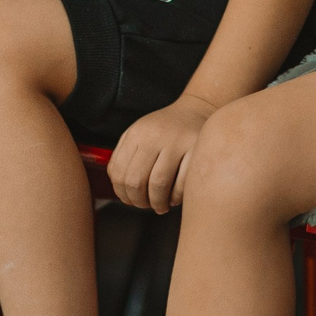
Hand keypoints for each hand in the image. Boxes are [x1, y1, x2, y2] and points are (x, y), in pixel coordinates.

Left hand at [109, 94, 214, 212]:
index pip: (119, 173)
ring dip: (157, 203)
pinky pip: (182, 183)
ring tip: (161, 206)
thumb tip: (119, 189)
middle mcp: (154, 135)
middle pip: (136, 181)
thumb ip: (124, 157)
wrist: (196, 110)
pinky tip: (175, 197)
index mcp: (137, 133)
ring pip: (158, 184)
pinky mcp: (196, 149)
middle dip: (139, 201)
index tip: (130, 200)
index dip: (122, 194)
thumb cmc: (165, 129)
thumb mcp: (140, 134)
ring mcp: (177, 141)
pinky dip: (176, 197)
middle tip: (146, 205)